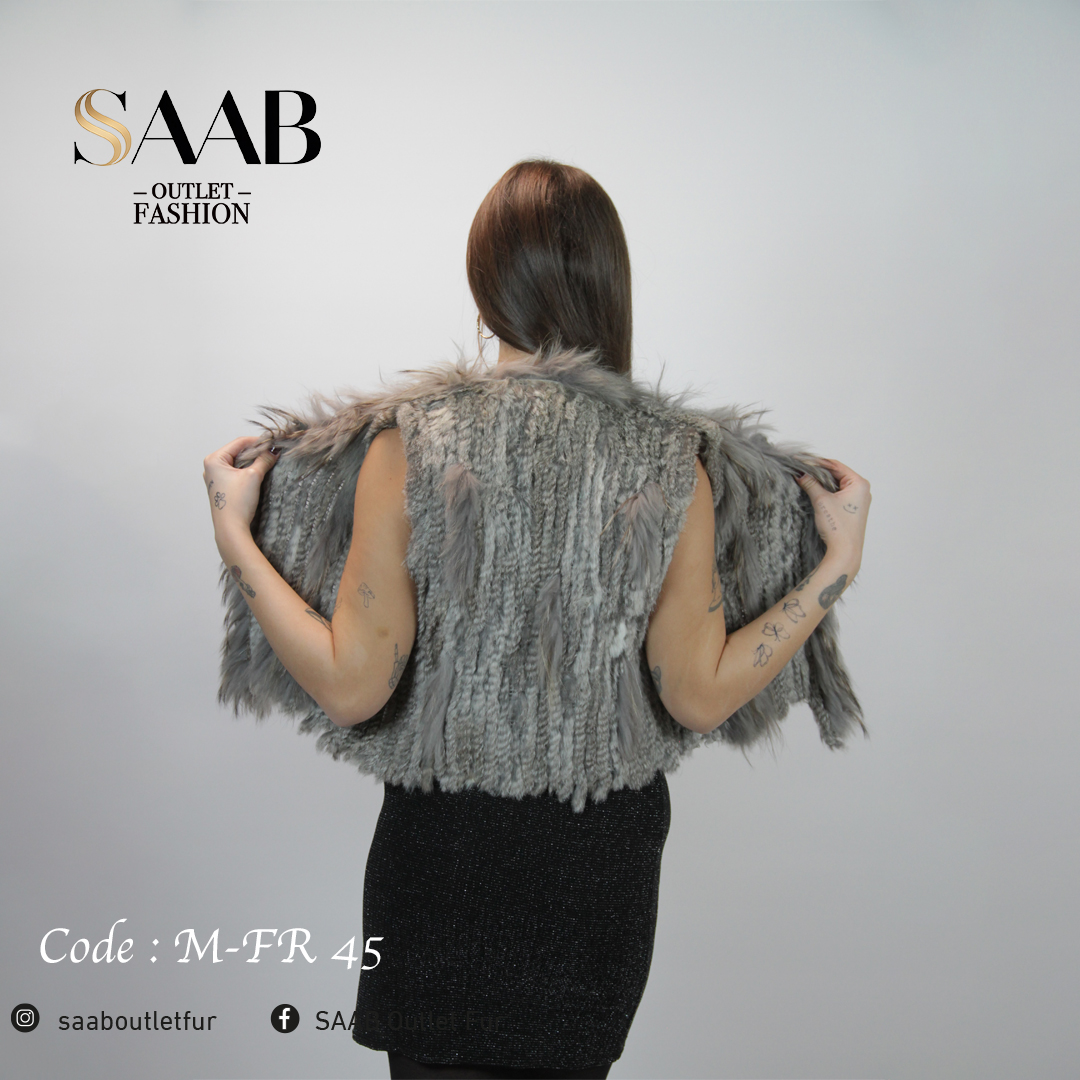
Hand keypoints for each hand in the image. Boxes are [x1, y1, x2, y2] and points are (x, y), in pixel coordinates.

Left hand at [202, 436, 277, 539]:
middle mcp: (212, 467)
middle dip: (255, 452)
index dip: (257, 442)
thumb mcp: (253, 476)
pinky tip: (259, 473)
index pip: (239, 443)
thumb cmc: (237, 502)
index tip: (273, 443)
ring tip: (268, 462)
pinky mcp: (222, 488)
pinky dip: (247, 471)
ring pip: (237, 463)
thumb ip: (264, 460)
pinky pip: (236, 473)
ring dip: (252, 462)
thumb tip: (273, 451)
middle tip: (272, 453)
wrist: (231, 528)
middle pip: (237, 452)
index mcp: (214, 460)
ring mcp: (216, 478)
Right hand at [797, 458, 869, 573]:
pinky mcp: (853, 509)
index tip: (802, 462)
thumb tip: (800, 473)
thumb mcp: (821, 501)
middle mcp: (862, 490)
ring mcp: (859, 500)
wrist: (845, 551)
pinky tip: (815, 492)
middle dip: (819, 473)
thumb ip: (810, 483)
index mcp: (859, 483)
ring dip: (823, 483)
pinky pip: (840, 494)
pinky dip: (828, 492)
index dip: (818, 463)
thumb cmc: (838, 527)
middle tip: (802, 471)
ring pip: (838, 485)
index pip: (836, 466)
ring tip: (806, 480)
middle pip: (838, 474)